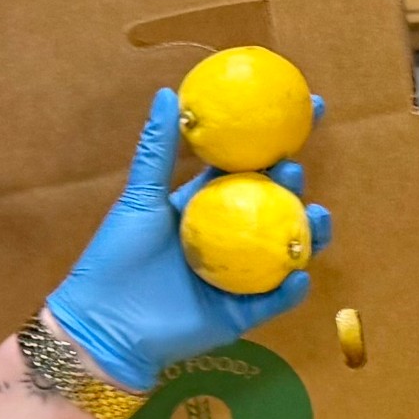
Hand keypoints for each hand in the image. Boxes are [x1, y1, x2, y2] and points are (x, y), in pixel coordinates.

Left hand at [44, 89, 327, 393]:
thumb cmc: (115, 259)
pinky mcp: (240, 313)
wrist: (103, 325)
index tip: (306, 112)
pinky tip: (299, 275)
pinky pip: (274, 300)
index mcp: (205, 206)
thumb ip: (158, 149)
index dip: (277, 143)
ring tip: (315, 218)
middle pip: (273, 207)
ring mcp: (238, 276)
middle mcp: (227, 238)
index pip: (248, 168)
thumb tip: (169, 93)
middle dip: (292, 189)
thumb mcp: (139, 198)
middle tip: (294, 172)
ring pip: (284, 251)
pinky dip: (290, 289)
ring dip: (306, 235)